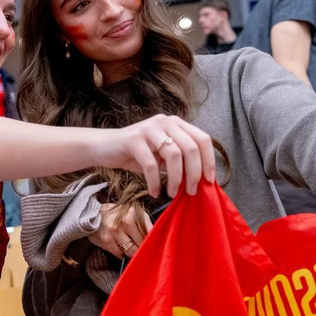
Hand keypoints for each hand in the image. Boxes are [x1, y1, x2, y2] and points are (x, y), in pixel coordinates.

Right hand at [90, 202, 151, 258]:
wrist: (92, 214)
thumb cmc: (117, 215)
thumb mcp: (133, 213)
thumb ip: (145, 224)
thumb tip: (157, 239)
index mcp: (135, 213)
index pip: (150, 232)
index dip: (153, 241)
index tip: (154, 246)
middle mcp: (126, 221)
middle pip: (142, 244)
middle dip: (142, 248)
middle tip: (142, 248)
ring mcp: (115, 231)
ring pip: (131, 251)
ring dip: (131, 251)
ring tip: (128, 245)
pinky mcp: (106, 241)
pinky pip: (119, 254)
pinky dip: (121, 253)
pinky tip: (118, 246)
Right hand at [97, 115, 215, 198]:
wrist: (105, 147)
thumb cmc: (137, 154)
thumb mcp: (163, 156)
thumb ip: (180, 161)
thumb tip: (200, 181)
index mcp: (177, 124)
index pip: (203, 139)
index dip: (209, 161)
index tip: (209, 181)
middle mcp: (165, 122)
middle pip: (191, 148)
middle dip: (194, 173)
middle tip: (191, 191)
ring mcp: (149, 128)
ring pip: (174, 154)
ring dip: (176, 179)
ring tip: (173, 193)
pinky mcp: (134, 139)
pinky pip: (151, 164)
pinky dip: (155, 182)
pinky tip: (155, 192)